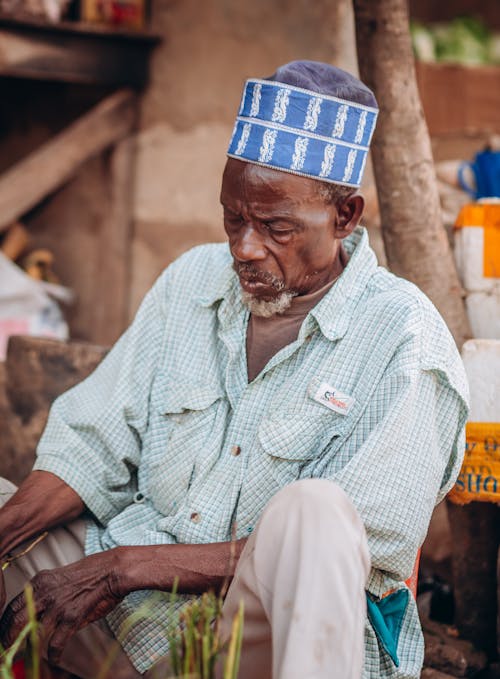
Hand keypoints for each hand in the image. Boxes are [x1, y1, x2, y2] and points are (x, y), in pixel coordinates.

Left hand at [0, 551, 122, 664]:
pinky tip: (54, 659)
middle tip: (6, 650)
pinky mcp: (72, 616)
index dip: (5, 623)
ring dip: (28, 649)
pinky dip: (53, 654)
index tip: (4, 634)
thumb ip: (46, 596)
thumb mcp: (61, 578)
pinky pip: (56, 642)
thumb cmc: (91, 573)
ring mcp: (58, 605)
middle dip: (8, 638)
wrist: (113, 570)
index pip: (13, 606)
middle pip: (16, 621)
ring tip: (25, 657)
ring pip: (33, 634)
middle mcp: (45, 593)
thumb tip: (36, 618)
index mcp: (40, 582)